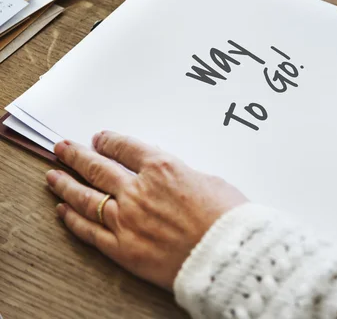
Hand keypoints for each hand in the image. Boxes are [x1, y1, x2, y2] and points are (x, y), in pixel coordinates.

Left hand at [46, 131, 246, 290]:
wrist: (227, 254)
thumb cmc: (227, 218)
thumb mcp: (210, 182)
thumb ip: (182, 177)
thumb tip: (170, 180)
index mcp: (162, 168)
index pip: (126, 148)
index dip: (109, 141)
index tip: (100, 139)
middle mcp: (138, 190)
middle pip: (98, 167)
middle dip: (77, 156)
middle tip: (63, 149)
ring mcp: (126, 219)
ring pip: (86, 197)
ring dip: (66, 184)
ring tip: (53, 176)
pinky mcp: (123, 248)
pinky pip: (90, 231)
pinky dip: (73, 220)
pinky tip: (63, 211)